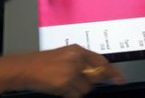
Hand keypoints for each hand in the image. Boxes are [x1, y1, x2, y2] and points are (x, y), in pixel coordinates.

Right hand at [0, 44, 123, 97]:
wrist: (24, 68)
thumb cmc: (41, 63)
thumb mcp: (63, 56)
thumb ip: (80, 62)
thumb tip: (96, 73)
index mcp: (77, 50)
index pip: (101, 61)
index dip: (112, 71)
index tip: (120, 79)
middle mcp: (76, 59)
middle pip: (95, 76)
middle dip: (89, 82)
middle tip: (74, 81)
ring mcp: (70, 71)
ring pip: (86, 88)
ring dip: (77, 90)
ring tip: (63, 84)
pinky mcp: (64, 83)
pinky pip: (75, 95)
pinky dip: (70, 95)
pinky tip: (60, 89)